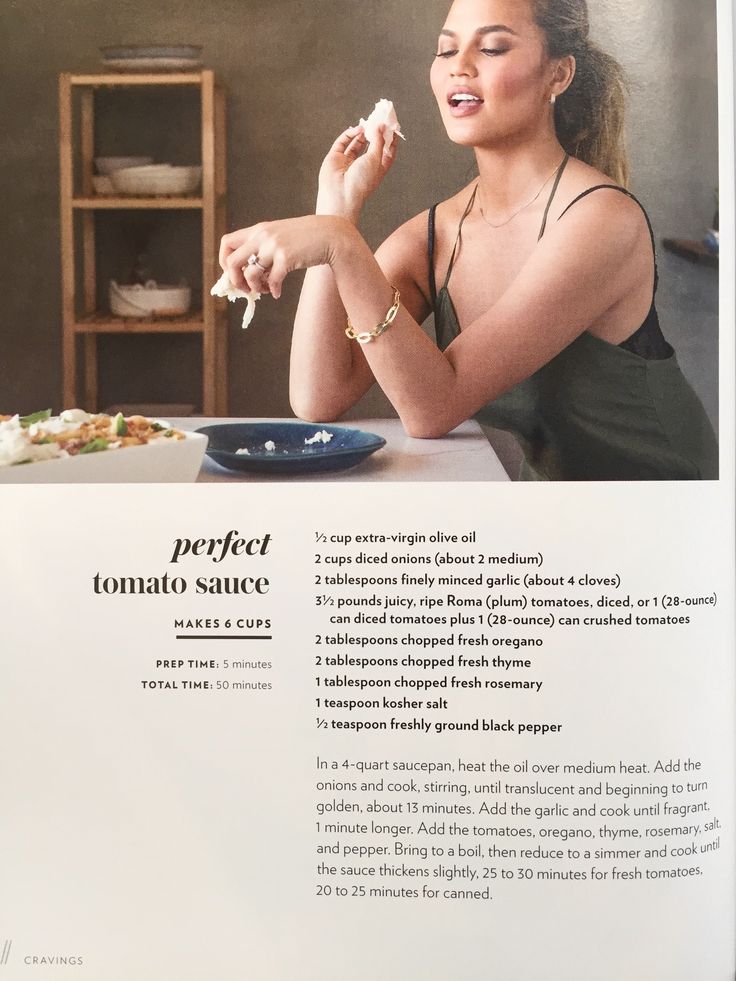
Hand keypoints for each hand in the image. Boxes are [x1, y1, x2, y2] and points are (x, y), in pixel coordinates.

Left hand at [218, 215, 355, 299]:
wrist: (330, 234)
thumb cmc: (305, 239)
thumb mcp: (279, 236)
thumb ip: (262, 248)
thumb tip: (246, 272)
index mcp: (258, 230)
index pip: (226, 242)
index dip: (224, 262)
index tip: (234, 274)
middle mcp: (262, 236)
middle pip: (232, 262)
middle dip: (235, 281)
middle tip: (245, 289)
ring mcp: (274, 247)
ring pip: (250, 274)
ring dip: (255, 288)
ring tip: (265, 290)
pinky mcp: (287, 258)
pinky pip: (272, 281)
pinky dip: (273, 291)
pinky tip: (278, 293)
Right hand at [316, 124, 399, 219]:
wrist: (340, 194)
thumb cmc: (361, 182)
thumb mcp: (375, 159)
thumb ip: (378, 141)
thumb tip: (380, 126)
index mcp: (376, 171)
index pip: (386, 154)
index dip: (390, 142)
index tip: (393, 129)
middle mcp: (362, 167)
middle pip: (371, 147)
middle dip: (375, 134)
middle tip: (379, 120)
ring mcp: (348, 162)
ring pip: (356, 143)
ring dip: (362, 133)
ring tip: (368, 123)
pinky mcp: (335, 158)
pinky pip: (342, 143)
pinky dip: (349, 135)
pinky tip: (357, 129)